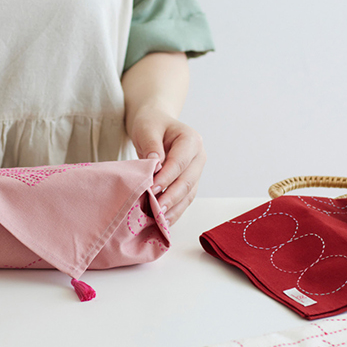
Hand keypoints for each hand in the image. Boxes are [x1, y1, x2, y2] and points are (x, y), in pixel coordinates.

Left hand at [128, 105, 205, 225]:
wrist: (156, 126)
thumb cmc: (152, 125)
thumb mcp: (147, 128)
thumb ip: (152, 145)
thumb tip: (155, 165)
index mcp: (191, 140)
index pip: (180, 162)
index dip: (167, 177)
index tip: (152, 189)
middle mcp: (198, 157)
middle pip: (187, 181)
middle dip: (171, 197)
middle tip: (156, 209)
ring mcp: (196, 171)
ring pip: (188, 194)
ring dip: (174, 208)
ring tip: (159, 220)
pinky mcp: (190, 183)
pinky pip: (184, 200)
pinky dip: (174, 211)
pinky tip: (164, 221)